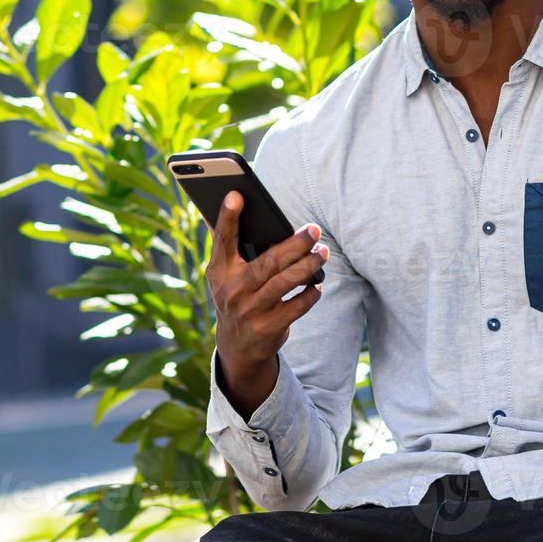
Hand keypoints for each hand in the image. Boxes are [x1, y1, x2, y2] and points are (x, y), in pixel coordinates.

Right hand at [205, 191, 328, 417]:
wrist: (237, 347)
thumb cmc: (236, 295)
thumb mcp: (223, 275)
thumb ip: (226, 244)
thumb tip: (225, 203)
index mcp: (219, 271)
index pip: (223, 240)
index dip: (228, 217)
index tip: (237, 194)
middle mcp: (232, 290)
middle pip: (268, 262)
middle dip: (295, 244)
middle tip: (314, 230)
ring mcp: (250, 311)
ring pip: (286, 282)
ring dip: (309, 265)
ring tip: (323, 252)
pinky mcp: (268, 328)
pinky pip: (297, 306)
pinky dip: (310, 293)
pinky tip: (317, 283)